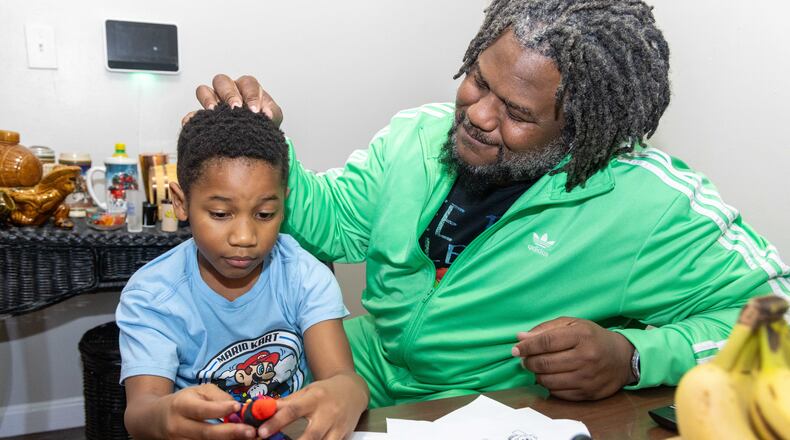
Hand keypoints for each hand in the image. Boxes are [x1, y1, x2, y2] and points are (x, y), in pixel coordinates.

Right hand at [155, 384, 254, 439]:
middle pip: (205, 432)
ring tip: (248, 438)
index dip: (220, 409)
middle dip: (230, 433)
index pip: (201, 409)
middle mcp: (178, 426)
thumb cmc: (183, 402)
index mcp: (181, 405)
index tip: (238, 407)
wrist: (155, 419)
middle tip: (251, 432)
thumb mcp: (197, 391)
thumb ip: (218, 396)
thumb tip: (237, 407)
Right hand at [185, 74, 282, 126]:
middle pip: (223, 81)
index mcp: (246, 88)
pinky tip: (202, 120)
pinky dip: (195, 115)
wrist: (253, 139)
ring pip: (204, 89)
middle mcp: (229, 91)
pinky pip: (193, 112)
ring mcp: (214, 101)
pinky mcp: (202, 114)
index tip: (254, 110)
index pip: (247, 83)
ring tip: (215, 112)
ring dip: (209, 99)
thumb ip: (272, 113)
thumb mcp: (272, 117)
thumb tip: (267, 115)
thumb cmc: (262, 121)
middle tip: (236, 108)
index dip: (251, 95)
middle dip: (230, 94)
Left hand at [257, 372, 368, 439]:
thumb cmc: (325, 391)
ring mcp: (338, 427)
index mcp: (315, 398)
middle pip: (311, 435)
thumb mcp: (307, 391)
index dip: (277, 422)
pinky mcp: (344, 437)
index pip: (293, 410)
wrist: (354, 390)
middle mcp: (328, 413)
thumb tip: (261, 409)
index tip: (261, 432)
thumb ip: (286, 402)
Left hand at [511, 317, 635, 400]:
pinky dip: (549, 385)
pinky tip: (551, 377)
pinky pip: (558, 393)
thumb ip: (545, 329)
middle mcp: (585, 357)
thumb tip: (521, 337)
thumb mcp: (573, 325)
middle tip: (525, 359)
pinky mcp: (588, 393)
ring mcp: (587, 377)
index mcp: (581, 335)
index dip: (526, 346)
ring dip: (537, 374)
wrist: (622, 358)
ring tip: (538, 367)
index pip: (545, 342)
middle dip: (529, 361)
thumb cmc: (593, 338)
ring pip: (549, 380)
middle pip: (545, 363)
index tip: (516, 349)